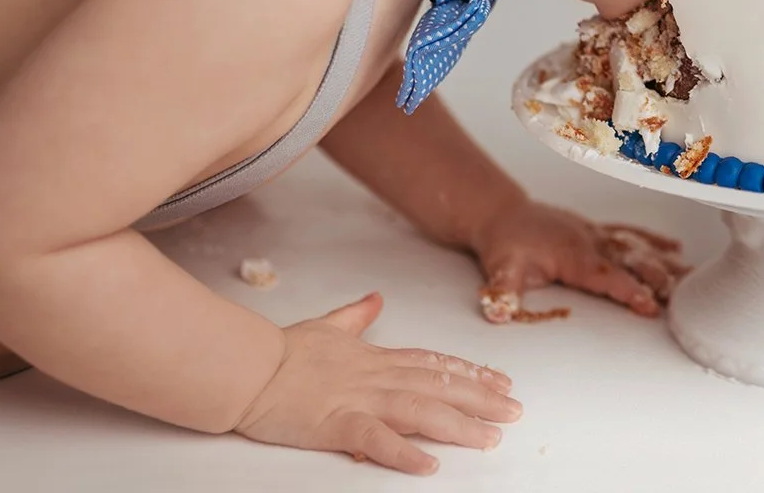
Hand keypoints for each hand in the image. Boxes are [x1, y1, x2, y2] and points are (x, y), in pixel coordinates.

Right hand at [234, 292, 520, 475]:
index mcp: (376, 358)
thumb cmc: (282, 351)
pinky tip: (430, 464)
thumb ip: (356, 316)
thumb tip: (376, 299)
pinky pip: (376, 440)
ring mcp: (359, 399)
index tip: (500, 381)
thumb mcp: (327, 325)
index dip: (470, 373)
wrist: (248, 366)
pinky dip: (404, 452)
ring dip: (458, 425)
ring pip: (420, 410)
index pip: (434, 364)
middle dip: (481, 399)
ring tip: (490, 437)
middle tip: (515, 410)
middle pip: (439, 387)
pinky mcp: (336, 424)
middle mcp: (377, 377)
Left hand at [471, 197, 687, 321]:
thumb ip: (503, 290)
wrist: (503, 214)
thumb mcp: (500, 268)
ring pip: (637, 246)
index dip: (628, 289)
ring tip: (692, 274)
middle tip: (682, 295)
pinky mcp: (597, 230)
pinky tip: (676, 247)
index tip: (650, 304)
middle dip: (657, 277)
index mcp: (572, 255)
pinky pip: (630, 233)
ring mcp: (596, 234)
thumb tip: (498, 312)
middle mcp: (590, 242)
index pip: (605, 275)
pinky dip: (654, 239)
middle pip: (630, 260)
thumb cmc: (504, 244)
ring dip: (664, 260)